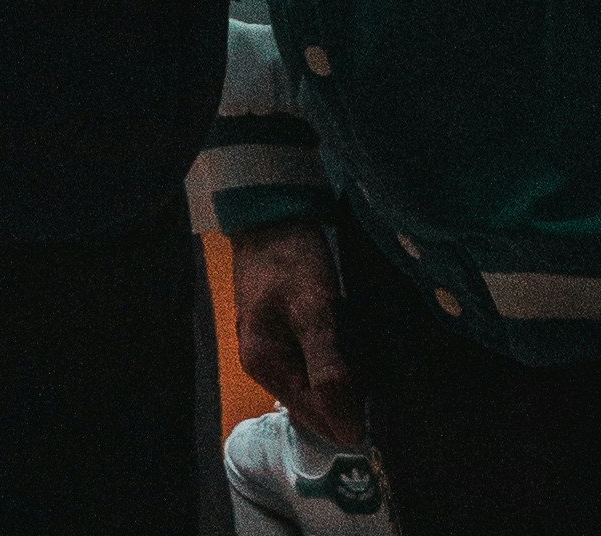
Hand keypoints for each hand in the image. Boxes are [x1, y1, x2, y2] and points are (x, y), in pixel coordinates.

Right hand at [228, 225, 358, 442]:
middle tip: (372, 356)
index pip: (320, 420)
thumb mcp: (315, 311)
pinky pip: (317, 364)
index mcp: (267, 367)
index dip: (354, 411)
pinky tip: (350, 334)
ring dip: (347, 372)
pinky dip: (338, 355)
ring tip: (363, 342)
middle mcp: (265, 367)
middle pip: (321, 403)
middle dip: (351, 389)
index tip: (381, 386)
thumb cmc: (293, 259)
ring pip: (321, 384)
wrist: (273, 213)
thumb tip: (348, 434)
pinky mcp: (282, 335)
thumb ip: (329, 371)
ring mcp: (272, 350)